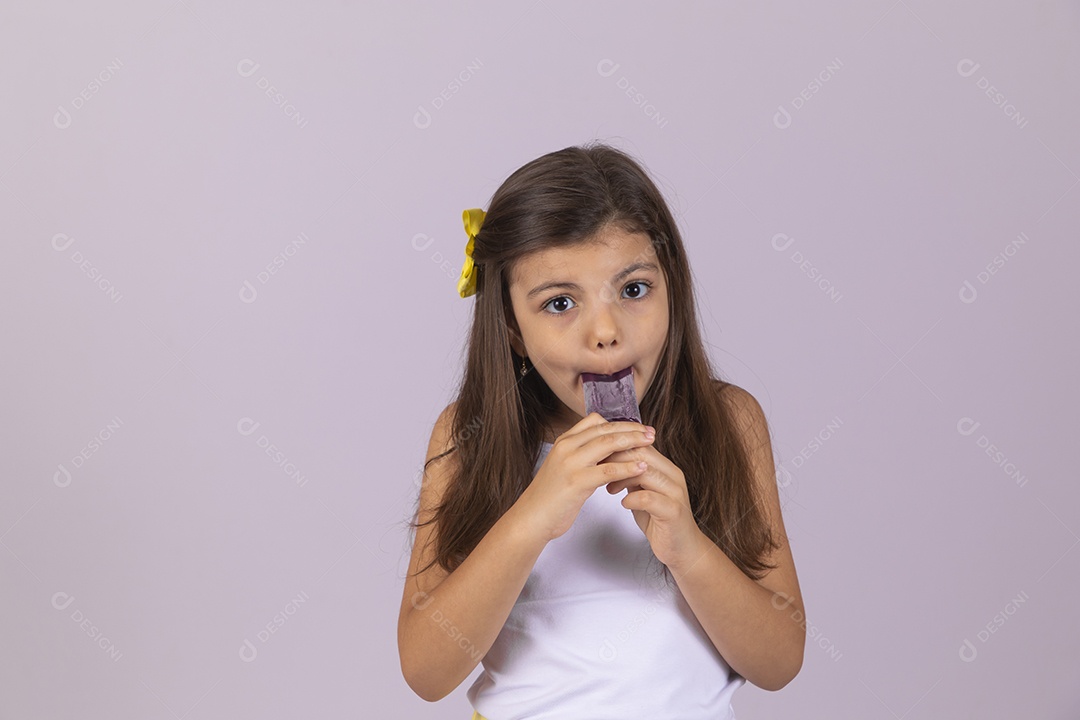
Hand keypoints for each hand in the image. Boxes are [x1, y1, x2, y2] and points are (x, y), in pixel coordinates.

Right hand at [514, 413, 655, 542]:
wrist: (532, 518)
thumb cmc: (550, 496)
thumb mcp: (565, 467)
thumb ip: (583, 455)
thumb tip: (609, 449)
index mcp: (564, 441)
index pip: (595, 421)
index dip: (619, 422)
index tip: (636, 427)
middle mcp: (566, 447)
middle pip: (605, 429)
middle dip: (631, 429)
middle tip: (650, 432)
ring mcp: (570, 463)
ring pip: (607, 444)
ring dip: (633, 442)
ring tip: (650, 444)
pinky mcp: (576, 482)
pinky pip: (608, 470)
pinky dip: (627, 467)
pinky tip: (641, 468)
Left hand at [602, 442, 706, 571]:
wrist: (683, 548)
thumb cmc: (660, 519)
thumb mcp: (643, 491)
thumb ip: (632, 476)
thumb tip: (609, 460)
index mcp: (666, 468)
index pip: (640, 445)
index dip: (617, 447)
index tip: (598, 454)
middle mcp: (673, 476)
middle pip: (642, 454)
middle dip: (616, 459)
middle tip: (598, 468)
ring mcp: (675, 493)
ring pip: (646, 473)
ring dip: (622, 478)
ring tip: (609, 488)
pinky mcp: (673, 512)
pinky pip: (649, 498)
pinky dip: (632, 499)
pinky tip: (624, 503)